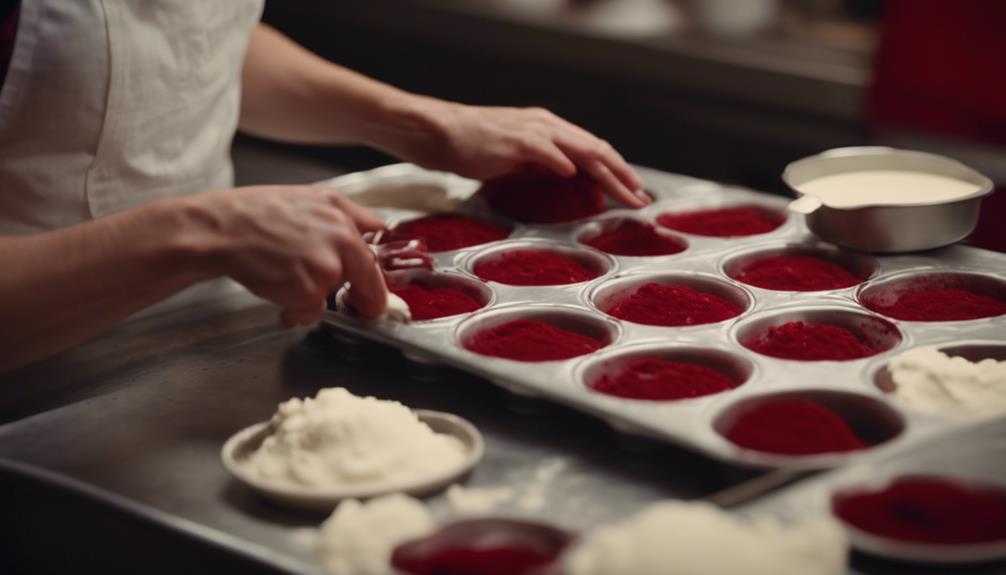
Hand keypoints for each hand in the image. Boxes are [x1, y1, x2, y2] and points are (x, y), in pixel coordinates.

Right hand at [178, 186, 386, 325]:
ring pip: (332, 297)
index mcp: (344, 221)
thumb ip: (352, 213)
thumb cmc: (258, 212)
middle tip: (351, 305)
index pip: (375, 258)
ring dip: (314, 297)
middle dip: (361, 300)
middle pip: (369, 285)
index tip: (370, 290)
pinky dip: (296, 310)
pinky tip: (279, 290)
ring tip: (288, 278)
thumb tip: (378, 228)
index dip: (374, 279)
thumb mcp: (313, 197)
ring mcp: (326, 270)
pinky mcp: (308, 293)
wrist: (222, 230)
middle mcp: (341, 244)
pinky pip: (311, 312)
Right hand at [396, 100, 647, 207]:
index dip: (617, 171)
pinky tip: (576, 176)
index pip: (594, 150)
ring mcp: (533, 132)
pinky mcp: (516, 141)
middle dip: (623, 175)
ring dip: (606, 173)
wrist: (441, 133)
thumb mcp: (517, 160)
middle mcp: (548, 126)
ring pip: (581, 150)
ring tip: (624, 192)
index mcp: (550, 130)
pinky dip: (562, 163)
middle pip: (597, 150)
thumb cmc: (474, 148)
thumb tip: (569, 182)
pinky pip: (546, 151)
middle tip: (641, 197)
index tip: (634, 192)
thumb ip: (543, 169)